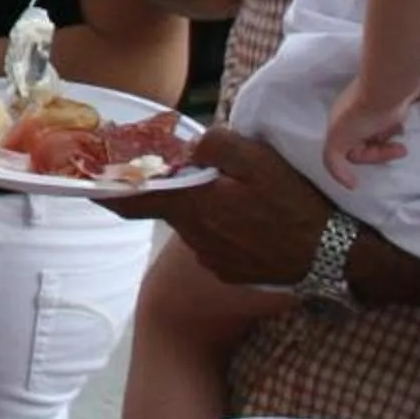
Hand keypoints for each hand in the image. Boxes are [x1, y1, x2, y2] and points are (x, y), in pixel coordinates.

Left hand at [106, 125, 326, 284]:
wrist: (333, 255)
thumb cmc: (295, 204)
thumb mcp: (258, 160)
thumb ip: (215, 146)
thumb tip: (187, 146)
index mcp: (194, 208)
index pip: (134, 200)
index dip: (106, 190)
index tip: (85, 183)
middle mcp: (195, 237)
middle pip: (172, 207)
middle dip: (177, 189)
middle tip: (200, 173)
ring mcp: (212, 259)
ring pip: (196, 223)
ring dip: (206, 208)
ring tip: (242, 197)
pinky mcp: (230, 272)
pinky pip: (215, 242)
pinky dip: (224, 227)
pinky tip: (253, 220)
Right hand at [323, 77, 408, 188]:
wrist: (387, 86)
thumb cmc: (361, 113)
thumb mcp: (338, 139)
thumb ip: (333, 163)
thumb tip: (351, 186)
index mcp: (339, 124)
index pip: (353, 151)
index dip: (371, 157)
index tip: (385, 157)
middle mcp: (354, 116)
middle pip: (368, 143)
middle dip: (383, 149)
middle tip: (401, 149)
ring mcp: (373, 107)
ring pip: (381, 132)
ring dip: (391, 138)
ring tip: (402, 134)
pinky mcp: (390, 100)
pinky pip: (394, 119)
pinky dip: (398, 125)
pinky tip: (405, 123)